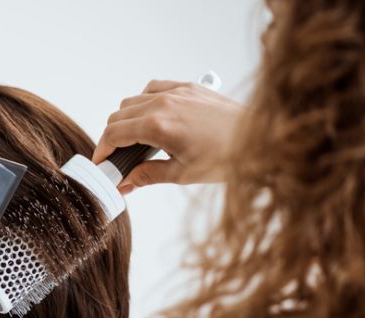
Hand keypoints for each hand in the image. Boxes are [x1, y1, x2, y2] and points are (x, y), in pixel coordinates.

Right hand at [92, 80, 245, 193]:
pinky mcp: (189, 87)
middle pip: (119, 116)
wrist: (263, 140)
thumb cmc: (229, 157)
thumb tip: (125, 183)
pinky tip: (153, 120)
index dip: (102, 150)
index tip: (101, 163)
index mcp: (159, 125)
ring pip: (133, 101)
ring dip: (127, 120)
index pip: (114, 133)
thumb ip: (146, 176)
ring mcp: (177, 91)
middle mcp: (164, 102)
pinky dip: (145, 103)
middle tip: (117, 158)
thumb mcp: (182, 174)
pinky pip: (154, 88)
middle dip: (112, 138)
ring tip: (136, 142)